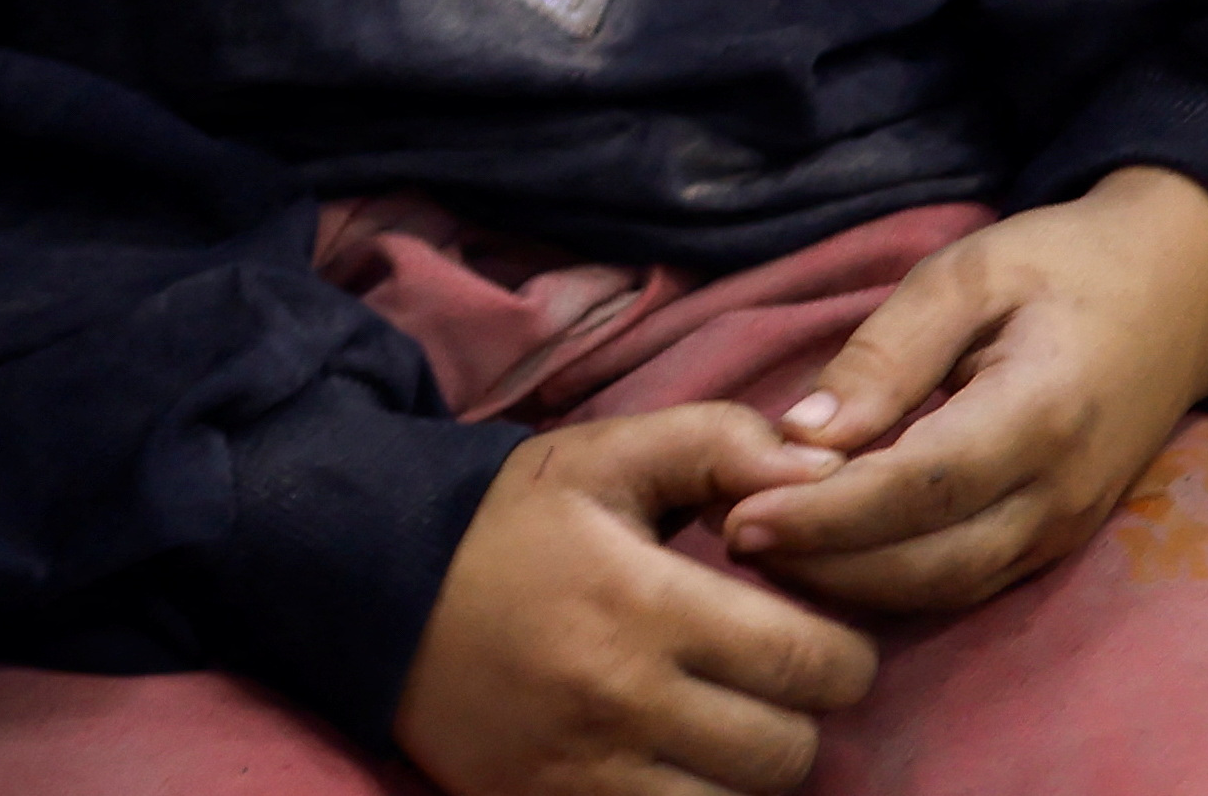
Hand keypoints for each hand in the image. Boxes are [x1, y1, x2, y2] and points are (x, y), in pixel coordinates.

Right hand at [393, 408, 872, 795]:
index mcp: (641, 600)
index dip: (837, 649)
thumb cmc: (506, 523)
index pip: (817, 663)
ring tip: (708, 720)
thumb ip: (719, 444)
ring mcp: (586, 771)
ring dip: (740, 767)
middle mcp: (620, 697)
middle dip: (791, 712)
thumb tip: (832, 469)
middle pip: (790, 751)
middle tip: (757, 678)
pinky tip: (666, 757)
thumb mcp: (601, 457)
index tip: (805, 630)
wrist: (371, 590)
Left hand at [717, 166, 1207, 616]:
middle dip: (825, 563)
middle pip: (932, 560)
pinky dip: (895, 585)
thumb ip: (887, 354)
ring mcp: (1068, 526)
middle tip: (728, 535)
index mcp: (1041, 413)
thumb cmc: (1060, 266)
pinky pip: (972, 583)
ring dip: (852, 586)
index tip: (741, 515)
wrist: (1177, 295)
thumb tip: (805, 430)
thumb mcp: (964, 275)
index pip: (921, 488)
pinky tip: (825, 559)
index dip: (827, 514)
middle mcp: (1062, 491)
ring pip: (950, 587)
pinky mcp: (1058, 540)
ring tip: (761, 551)